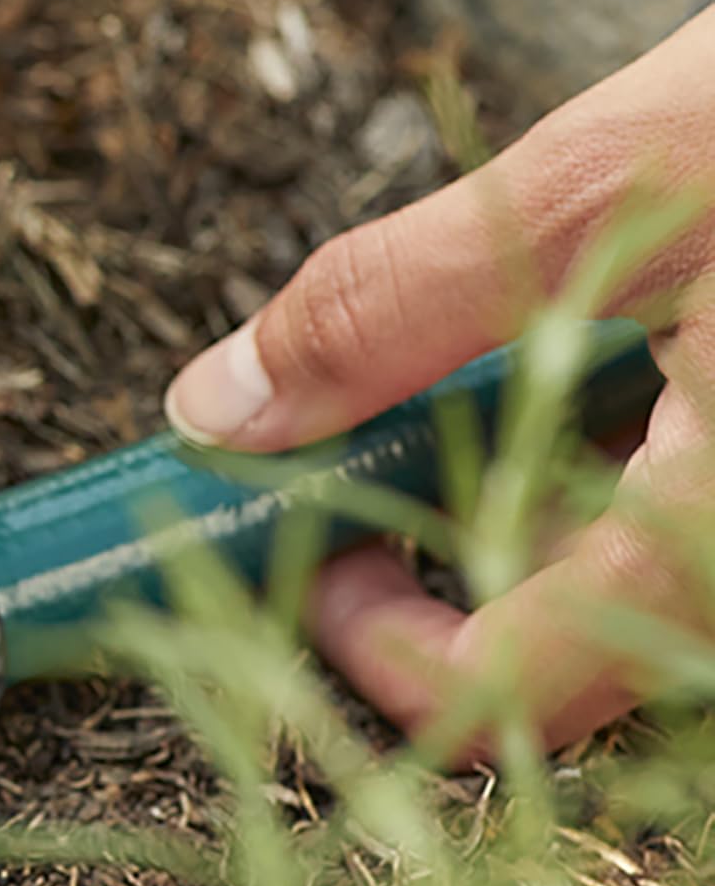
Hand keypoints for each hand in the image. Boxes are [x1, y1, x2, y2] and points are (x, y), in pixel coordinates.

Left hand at [164, 10, 714, 747]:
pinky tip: (616, 369)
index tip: (312, 539)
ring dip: (534, 511)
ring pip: (637, 592)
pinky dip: (620, 470)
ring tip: (505, 385)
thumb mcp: (607, 182)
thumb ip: (397, 306)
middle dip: (447, 563)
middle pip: (571, 653)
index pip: (501, 702)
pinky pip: (690, 526)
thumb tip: (218, 404)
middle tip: (373, 449)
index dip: (371, 645)